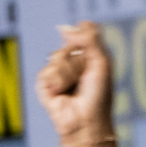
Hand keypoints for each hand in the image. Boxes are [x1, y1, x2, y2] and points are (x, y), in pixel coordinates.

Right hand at [37, 23, 115, 146]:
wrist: (86, 120)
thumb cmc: (99, 95)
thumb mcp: (101, 63)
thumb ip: (88, 39)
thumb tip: (64, 26)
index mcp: (88, 53)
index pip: (82, 30)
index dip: (84, 36)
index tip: (92, 53)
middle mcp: (72, 59)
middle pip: (70, 42)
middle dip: (80, 60)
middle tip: (85, 77)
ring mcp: (57, 70)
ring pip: (57, 56)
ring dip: (69, 73)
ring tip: (74, 87)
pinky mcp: (44, 82)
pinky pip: (47, 71)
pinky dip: (57, 82)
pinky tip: (62, 93)